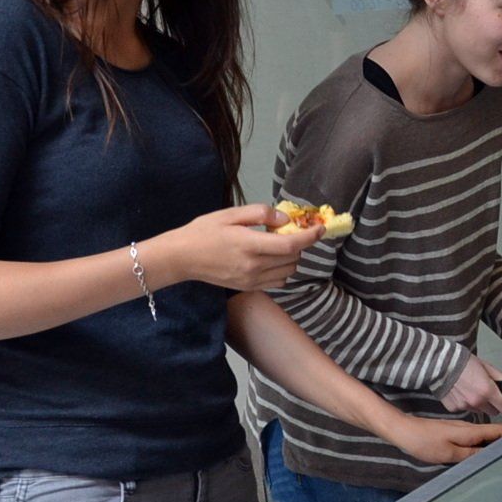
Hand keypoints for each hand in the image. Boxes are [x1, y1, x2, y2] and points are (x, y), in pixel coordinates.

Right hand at [152, 205, 319, 292]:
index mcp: (249, 245)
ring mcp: (251, 280)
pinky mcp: (248, 287)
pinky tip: (272, 259)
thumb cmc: (203, 232)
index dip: (310, 236)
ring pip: (288, 271)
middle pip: (293, 258)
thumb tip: (284, 219)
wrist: (181, 258)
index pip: (290, 244)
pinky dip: (283, 270)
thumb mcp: (229, 214)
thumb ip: (259, 214)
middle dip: (300, 243)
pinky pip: (278, 282)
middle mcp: (253, 266)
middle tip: (291, 231)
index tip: (320, 228)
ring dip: (292, 257)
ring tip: (279, 244)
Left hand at [391, 416, 501, 467]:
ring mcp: (460, 429)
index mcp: (471, 431)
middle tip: (499, 465)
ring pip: (482, 438)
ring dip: (486, 449)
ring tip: (486, 465)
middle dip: (499, 447)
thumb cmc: (424, 442)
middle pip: (493, 434)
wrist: (404, 430)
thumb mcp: (449, 453)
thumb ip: (471, 454)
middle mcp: (469, 427)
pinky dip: (475, 448)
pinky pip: (471, 439)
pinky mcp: (453, 432)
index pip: (500, 430)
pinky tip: (470, 459)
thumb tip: (490, 455)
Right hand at [440, 354, 501, 415]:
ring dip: (479, 404)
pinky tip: (461, 392)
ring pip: (479, 411)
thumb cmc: (464, 363)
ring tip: (472, 389)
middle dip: (493, 404)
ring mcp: (464, 406)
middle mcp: (476, 401)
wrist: (441, 364)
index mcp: (487, 391)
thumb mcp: (488, 367)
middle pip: (493, 412)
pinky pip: (465, 409)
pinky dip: (465, 403)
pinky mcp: (454, 408)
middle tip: (487, 392)